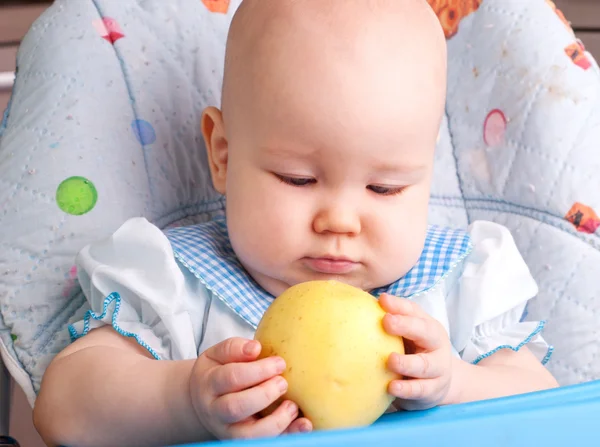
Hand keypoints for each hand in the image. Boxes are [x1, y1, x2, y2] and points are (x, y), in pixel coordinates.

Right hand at [189, 337, 312, 438]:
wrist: (201, 400)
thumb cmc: (216, 372)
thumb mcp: (218, 355)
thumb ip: (234, 348)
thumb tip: (256, 348)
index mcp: (210, 384)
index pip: (231, 377)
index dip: (257, 370)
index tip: (280, 362)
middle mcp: (216, 411)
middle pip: (236, 407)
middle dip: (264, 394)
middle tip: (283, 382)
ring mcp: (228, 430)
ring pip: (248, 435)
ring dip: (275, 422)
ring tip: (293, 406)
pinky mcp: (242, 441)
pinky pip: (263, 443)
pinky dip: (286, 435)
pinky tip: (303, 424)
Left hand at [380, 294, 452, 410]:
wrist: (439, 382)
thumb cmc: (415, 350)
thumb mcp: (408, 334)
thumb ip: (392, 319)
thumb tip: (360, 303)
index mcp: (428, 326)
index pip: (414, 312)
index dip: (398, 306)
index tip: (382, 301)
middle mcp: (436, 344)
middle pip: (425, 332)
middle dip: (406, 325)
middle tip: (386, 321)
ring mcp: (438, 368)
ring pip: (425, 365)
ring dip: (407, 362)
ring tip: (391, 360)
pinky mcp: (434, 390)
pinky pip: (420, 389)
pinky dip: (407, 389)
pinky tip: (392, 387)